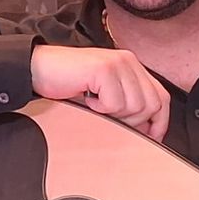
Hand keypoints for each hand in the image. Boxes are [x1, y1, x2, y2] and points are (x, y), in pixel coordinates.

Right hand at [30, 46, 169, 141]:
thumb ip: (128, 104)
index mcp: (132, 66)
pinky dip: (100, 108)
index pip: (161, 98)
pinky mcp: (104, 69)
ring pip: (135, 106)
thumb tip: (148, 131)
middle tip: (109, 116)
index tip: (151, 138)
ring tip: (95, 104)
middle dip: (133, 121)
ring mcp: (118, 63)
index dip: (159, 122)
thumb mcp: (105, 94)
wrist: (37, 69)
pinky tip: (87, 98)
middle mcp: (128, 61)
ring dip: (114, 114)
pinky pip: (115, 104)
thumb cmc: (68, 83)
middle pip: (152, 105)